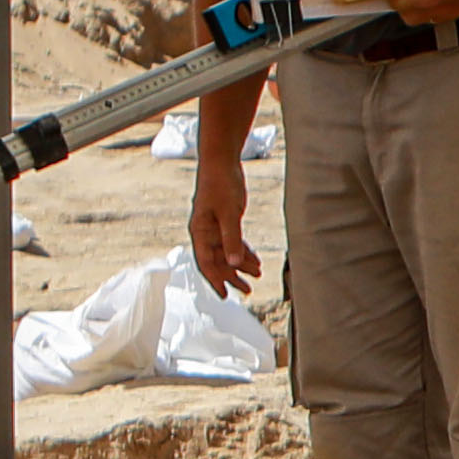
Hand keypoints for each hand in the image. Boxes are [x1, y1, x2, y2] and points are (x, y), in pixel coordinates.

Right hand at [186, 150, 257, 297]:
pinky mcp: (226, 220)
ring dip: (241, 265)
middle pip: (218, 261)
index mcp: (200, 232)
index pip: (206, 263)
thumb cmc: (220, 184)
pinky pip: (234, 242)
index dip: (214, 280)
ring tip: (258, 275)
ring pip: (227, 252)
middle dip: (232, 277)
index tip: (223, 296)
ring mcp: (215, 227)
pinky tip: (255, 260)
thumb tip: (234, 264)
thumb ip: (231, 238)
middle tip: (247, 291)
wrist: (221, 162)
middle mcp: (205, 232)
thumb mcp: (228, 213)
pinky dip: (244, 251)